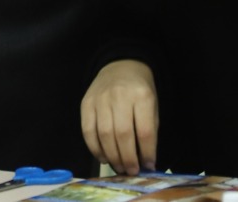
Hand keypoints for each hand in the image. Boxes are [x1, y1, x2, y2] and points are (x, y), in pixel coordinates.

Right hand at [81, 59, 158, 174]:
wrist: (121, 66)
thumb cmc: (140, 91)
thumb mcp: (152, 106)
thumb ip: (149, 131)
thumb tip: (146, 162)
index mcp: (142, 96)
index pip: (144, 131)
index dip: (147, 153)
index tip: (149, 167)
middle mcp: (119, 96)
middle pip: (122, 134)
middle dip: (128, 158)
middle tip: (131, 172)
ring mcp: (100, 99)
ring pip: (104, 134)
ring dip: (112, 156)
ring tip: (119, 167)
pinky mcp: (85, 103)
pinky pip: (87, 130)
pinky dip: (95, 148)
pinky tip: (103, 157)